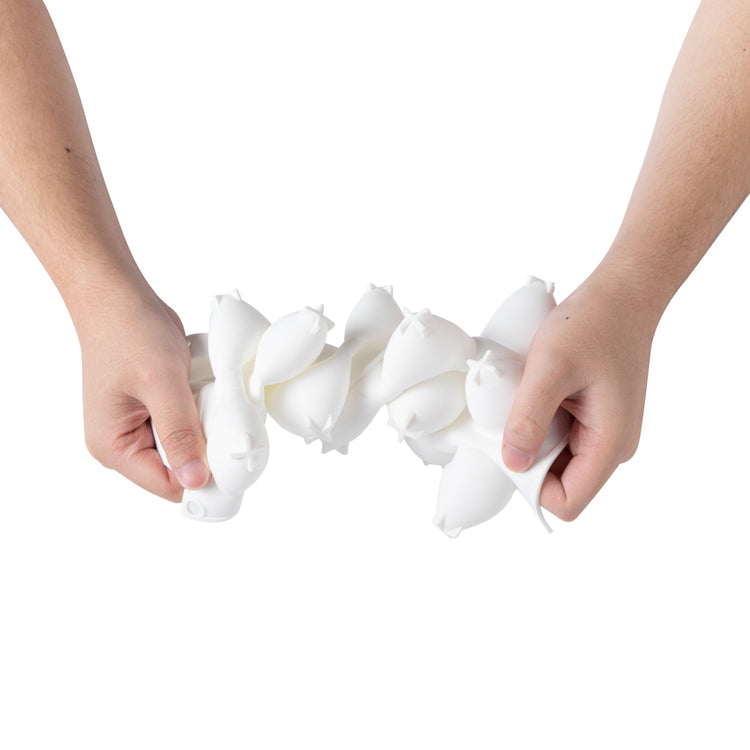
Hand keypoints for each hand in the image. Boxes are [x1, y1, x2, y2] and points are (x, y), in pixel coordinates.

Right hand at [78, 285, 209, 500]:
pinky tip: (202, 387)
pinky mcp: (157, 410)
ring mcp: (141, 427)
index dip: (202, 478)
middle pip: (180, 468)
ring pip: (189, 445)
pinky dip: (202, 409)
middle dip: (206, 447)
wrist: (119, 296)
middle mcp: (124, 443)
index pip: (167, 485)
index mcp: (114, 447)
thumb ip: (180, 432)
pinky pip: (189, 423)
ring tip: (207, 395)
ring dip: (205, 425)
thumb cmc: (128, 332)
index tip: (232, 462)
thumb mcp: (160, 382)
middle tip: (221, 417)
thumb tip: (196, 478)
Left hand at [501, 269, 657, 520]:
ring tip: (522, 400)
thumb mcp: (551, 368)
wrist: (620, 294)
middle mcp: (611, 447)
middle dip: (527, 460)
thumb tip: (512, 462)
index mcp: (610, 445)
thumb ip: (529, 417)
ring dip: (531, 439)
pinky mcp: (593, 419)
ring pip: (555, 461)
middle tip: (508, 418)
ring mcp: (603, 434)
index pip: (567, 502)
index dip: (531, 486)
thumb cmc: (591, 324)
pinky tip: (532, 395)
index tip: (509, 448)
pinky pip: (558, 438)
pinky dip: (538, 424)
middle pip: (559, 484)